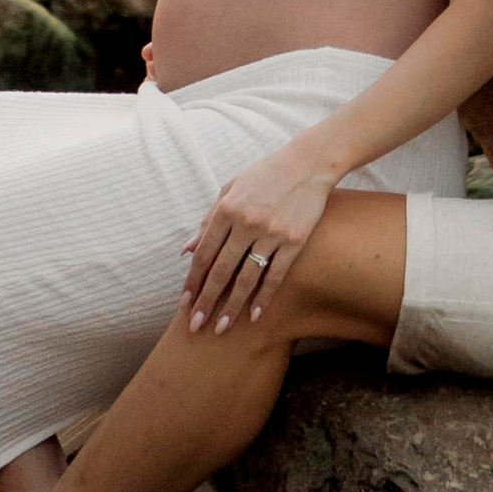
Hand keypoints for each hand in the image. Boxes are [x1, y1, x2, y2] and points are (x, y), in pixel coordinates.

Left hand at [181, 144, 336, 330]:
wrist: (308, 163)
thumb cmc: (265, 175)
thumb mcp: (231, 189)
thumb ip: (208, 220)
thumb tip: (187, 250)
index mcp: (228, 208)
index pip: (204, 253)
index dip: (193, 280)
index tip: (184, 302)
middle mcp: (247, 222)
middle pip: (221, 271)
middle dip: (205, 301)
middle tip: (195, 326)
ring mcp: (272, 233)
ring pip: (246, 278)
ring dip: (231, 307)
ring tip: (221, 328)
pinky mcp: (294, 241)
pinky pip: (275, 276)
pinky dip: (263, 298)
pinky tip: (253, 315)